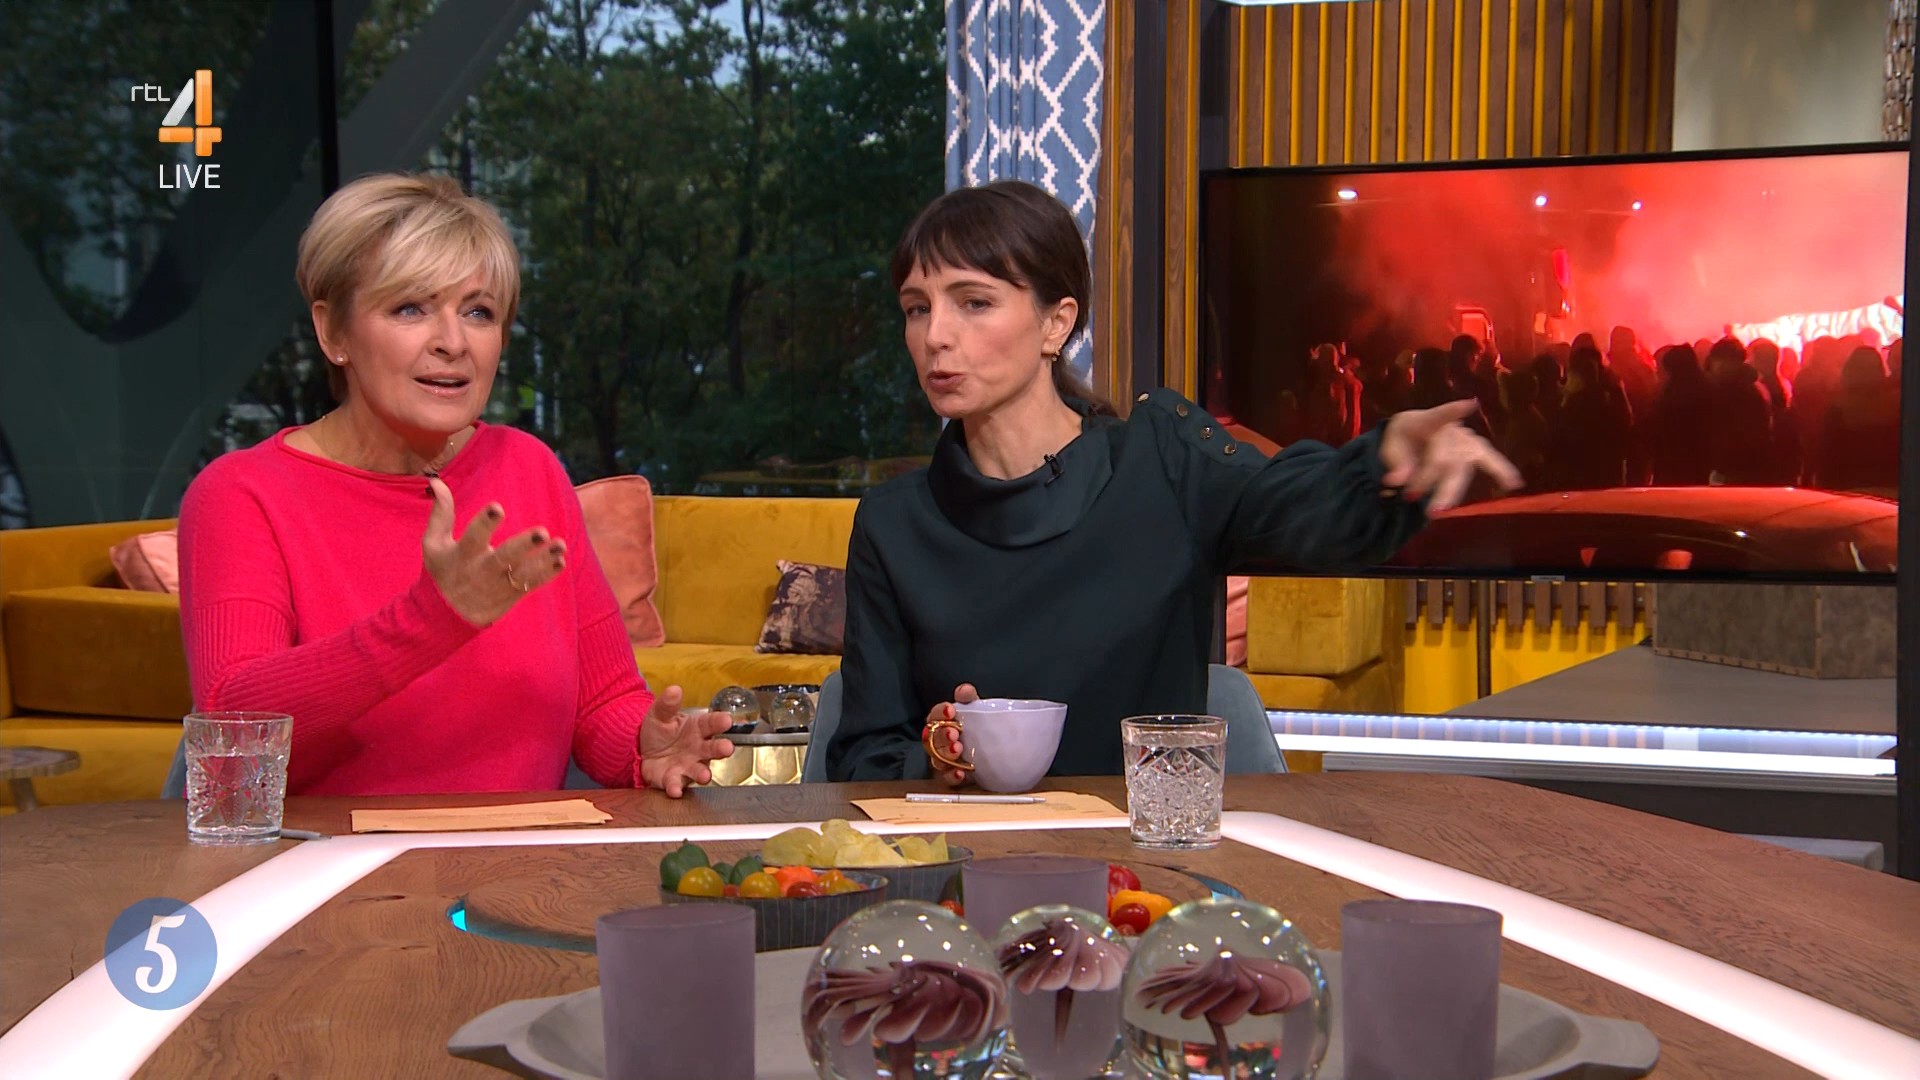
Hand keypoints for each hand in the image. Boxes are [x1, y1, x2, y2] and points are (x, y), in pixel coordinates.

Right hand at [423, 477, 565, 625]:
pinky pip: (531, 585)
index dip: (485, 523)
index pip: (473, 537)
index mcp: (462, 555)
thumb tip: (437, 480)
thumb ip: (441, 513)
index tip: (497, 508)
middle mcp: (482, 570)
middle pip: (503, 557)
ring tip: (561, 544)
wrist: (448, 614)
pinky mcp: (511, 595)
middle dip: (522, 545)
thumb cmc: (442, 571)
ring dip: (543, 559)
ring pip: (523, 573)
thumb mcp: (434, 544)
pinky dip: (546, 574)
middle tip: (541, 532)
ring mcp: (498, 585)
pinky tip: (560, 560)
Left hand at [638, 685, 735, 796]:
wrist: (643, 750)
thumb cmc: (659, 731)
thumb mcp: (660, 714)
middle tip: (727, 748)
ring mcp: (688, 766)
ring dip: (703, 773)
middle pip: (714, 748)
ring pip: (700, 770)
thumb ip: (667, 704)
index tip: (727, 720)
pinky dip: (676, 788)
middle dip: (722, 749)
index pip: (712, 723)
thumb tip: (674, 689)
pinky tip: (675, 790)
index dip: (720, 721)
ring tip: (705, 775)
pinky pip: (677, 784)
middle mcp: (698, 749)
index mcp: (698, 728)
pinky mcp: (675, 779)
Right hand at [922, 683, 978, 787]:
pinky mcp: (954, 776)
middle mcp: (940, 741)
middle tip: (954, 733)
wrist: (998, 749)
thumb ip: (969, 697)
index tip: (950, 710)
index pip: (934, 715)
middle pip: (932, 738)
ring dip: (946, 754)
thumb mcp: (976, 708)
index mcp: (943, 722)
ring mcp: (946, 760)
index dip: (939, 713)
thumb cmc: (980, 726)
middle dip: (942, 735)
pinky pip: (948, 779)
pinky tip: (961, 772)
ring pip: (937, 759)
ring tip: (958, 750)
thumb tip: (964, 691)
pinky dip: (953, 776)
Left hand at [1380, 399, 1523, 511]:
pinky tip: (1513, 483)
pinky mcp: (1475, 452)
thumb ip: (1395, 462)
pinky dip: (1502, 470)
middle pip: (1444, 456)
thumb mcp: (1389, 447)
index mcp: (1427, 421)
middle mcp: (1451, 430)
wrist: (1413, 435)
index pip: (1440, 415)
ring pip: (1460, 467)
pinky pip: (1490, 460)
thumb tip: (1398, 480)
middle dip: (1427, 479)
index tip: (1470, 405)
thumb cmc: (1402, 439)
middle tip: (1409, 496)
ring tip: (1438, 509)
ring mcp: (1465, 440)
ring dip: (1449, 490)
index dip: (1455, 411)